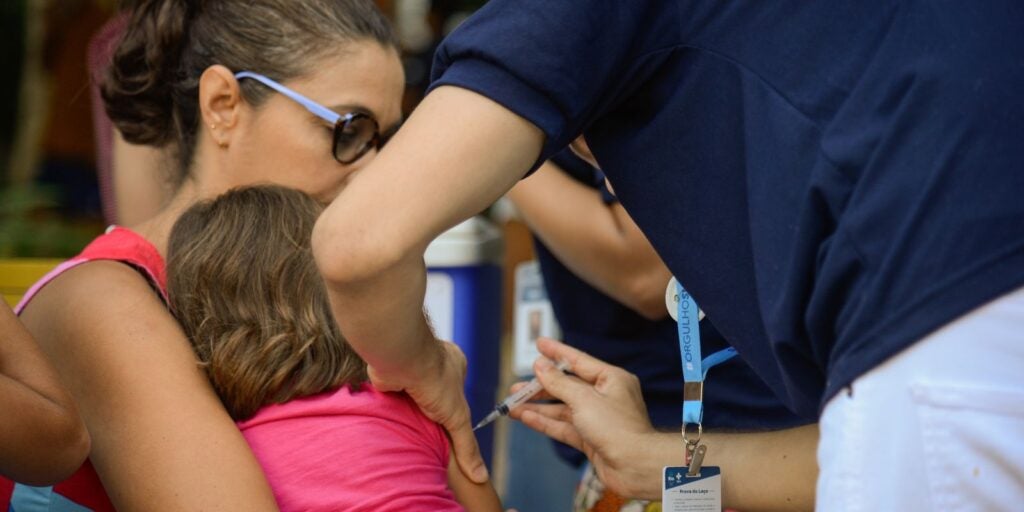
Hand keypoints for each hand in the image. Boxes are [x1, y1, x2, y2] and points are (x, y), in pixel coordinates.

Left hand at [367, 339, 488, 482]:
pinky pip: (392, 397)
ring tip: (408, 437)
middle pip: (432, 398)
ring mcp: (409, 369)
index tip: (447, 431)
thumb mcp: (458, 418)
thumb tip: (481, 477)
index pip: (456, 395)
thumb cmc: (435, 379)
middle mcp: (431, 364)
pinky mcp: (390, 375)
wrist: (400, 360)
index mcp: (454, 364)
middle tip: (427, 439)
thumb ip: (467, 446)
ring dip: (409, 415)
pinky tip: (392, 425)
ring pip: (411, 398)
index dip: (452, 414)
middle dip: (429, 417)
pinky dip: (392, 412)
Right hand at [510, 338, 659, 497]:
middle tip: (516, 387)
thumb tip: (541, 366)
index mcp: (611, 379)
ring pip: (562, 409)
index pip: (578, 360)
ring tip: (512, 405)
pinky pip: (564, 426)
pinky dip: (545, 422)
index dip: (556, 352)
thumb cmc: (618, 429)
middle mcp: (605, 396)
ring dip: (537, 407)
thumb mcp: (584, 399)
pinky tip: (525, 418)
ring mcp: (597, 419)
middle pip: (566, 386)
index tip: (539, 343)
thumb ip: (559, 382)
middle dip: (540, 387)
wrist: (635, 467)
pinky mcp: (591, 439)